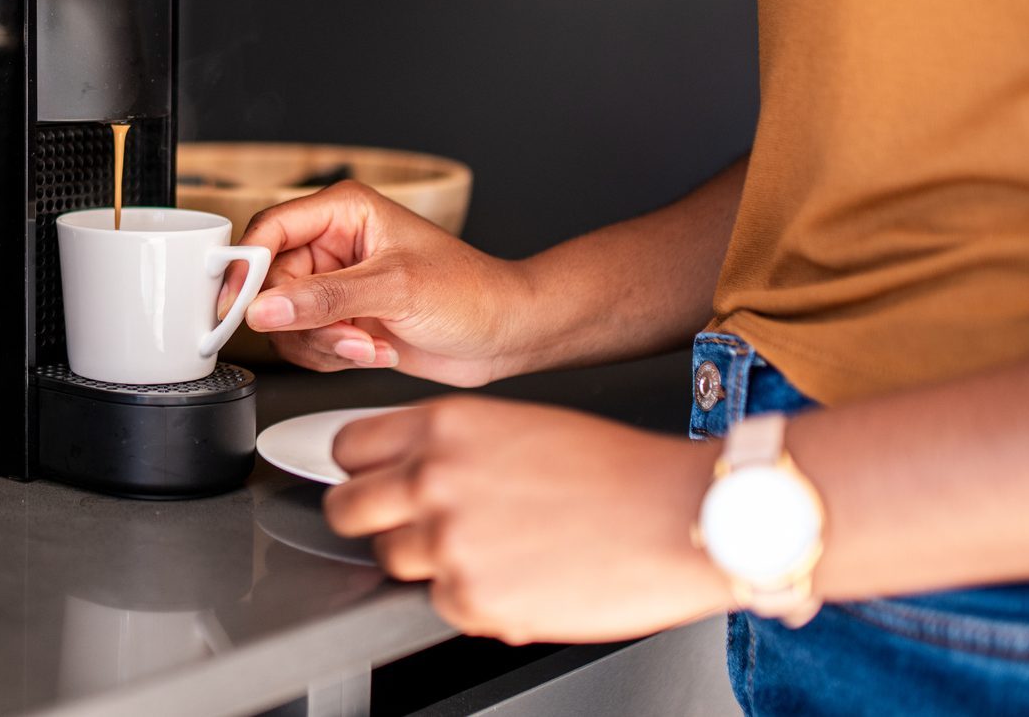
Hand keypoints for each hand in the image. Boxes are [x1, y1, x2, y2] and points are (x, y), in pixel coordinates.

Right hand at [219, 181, 530, 386]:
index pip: (269, 231)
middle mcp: (334, 245)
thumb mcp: (395, 289)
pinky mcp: (343, 319)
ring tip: (370, 343)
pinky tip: (376, 349)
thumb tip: (264, 309)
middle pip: (271, 285)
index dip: (244, 268)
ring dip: (324, 343)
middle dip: (304, 321)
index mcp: (343, 213)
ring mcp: (337, 285)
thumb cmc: (470, 292)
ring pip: (284, 322)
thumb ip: (324, 299)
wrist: (505, 335)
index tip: (236, 305)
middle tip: (344, 334)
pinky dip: (336, 356)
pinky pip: (306, 344)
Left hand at [325, 397, 728, 643]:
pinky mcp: (473, 599)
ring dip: (427, 561)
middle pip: (348, 509)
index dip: (361, 468)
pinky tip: (518, 574)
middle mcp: (434, 478)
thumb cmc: (616, 469)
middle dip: (372, 520)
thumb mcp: (517, 425)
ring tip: (487, 548)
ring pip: (391, 560)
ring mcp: (449, 542)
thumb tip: (403, 468)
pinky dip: (472, 598)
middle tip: (411, 525)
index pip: (349, 447)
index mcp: (444, 425)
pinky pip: (441, 604)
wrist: (681, 516)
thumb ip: (450, 445)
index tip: (372, 479)